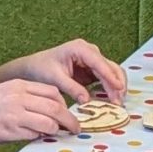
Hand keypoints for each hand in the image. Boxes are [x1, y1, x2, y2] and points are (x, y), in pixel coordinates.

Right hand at [0, 79, 77, 144]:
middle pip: (56, 106)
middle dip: (70, 119)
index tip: (66, 113)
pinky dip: (40, 137)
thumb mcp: (3, 94)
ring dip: (57, 130)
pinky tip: (37, 138)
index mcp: (18, 85)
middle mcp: (18, 97)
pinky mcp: (10, 129)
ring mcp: (15, 113)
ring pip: (49, 121)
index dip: (64, 104)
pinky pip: (34, 134)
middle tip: (75, 129)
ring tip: (60, 135)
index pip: (52, 91)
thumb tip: (47, 114)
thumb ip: (24, 100)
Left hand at [2, 39, 127, 103]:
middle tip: (119, 102)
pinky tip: (112, 100)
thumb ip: (71, 88)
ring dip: (116, 87)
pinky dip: (111, 88)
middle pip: (110, 67)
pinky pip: (106, 78)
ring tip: (118, 103)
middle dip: (116, 84)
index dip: (110, 76)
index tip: (118, 88)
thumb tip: (87, 100)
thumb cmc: (41, 68)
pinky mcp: (92, 70)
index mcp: (79, 48)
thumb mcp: (55, 78)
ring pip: (112, 72)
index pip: (99, 62)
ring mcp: (92, 60)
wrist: (33, 68)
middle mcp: (89, 51)